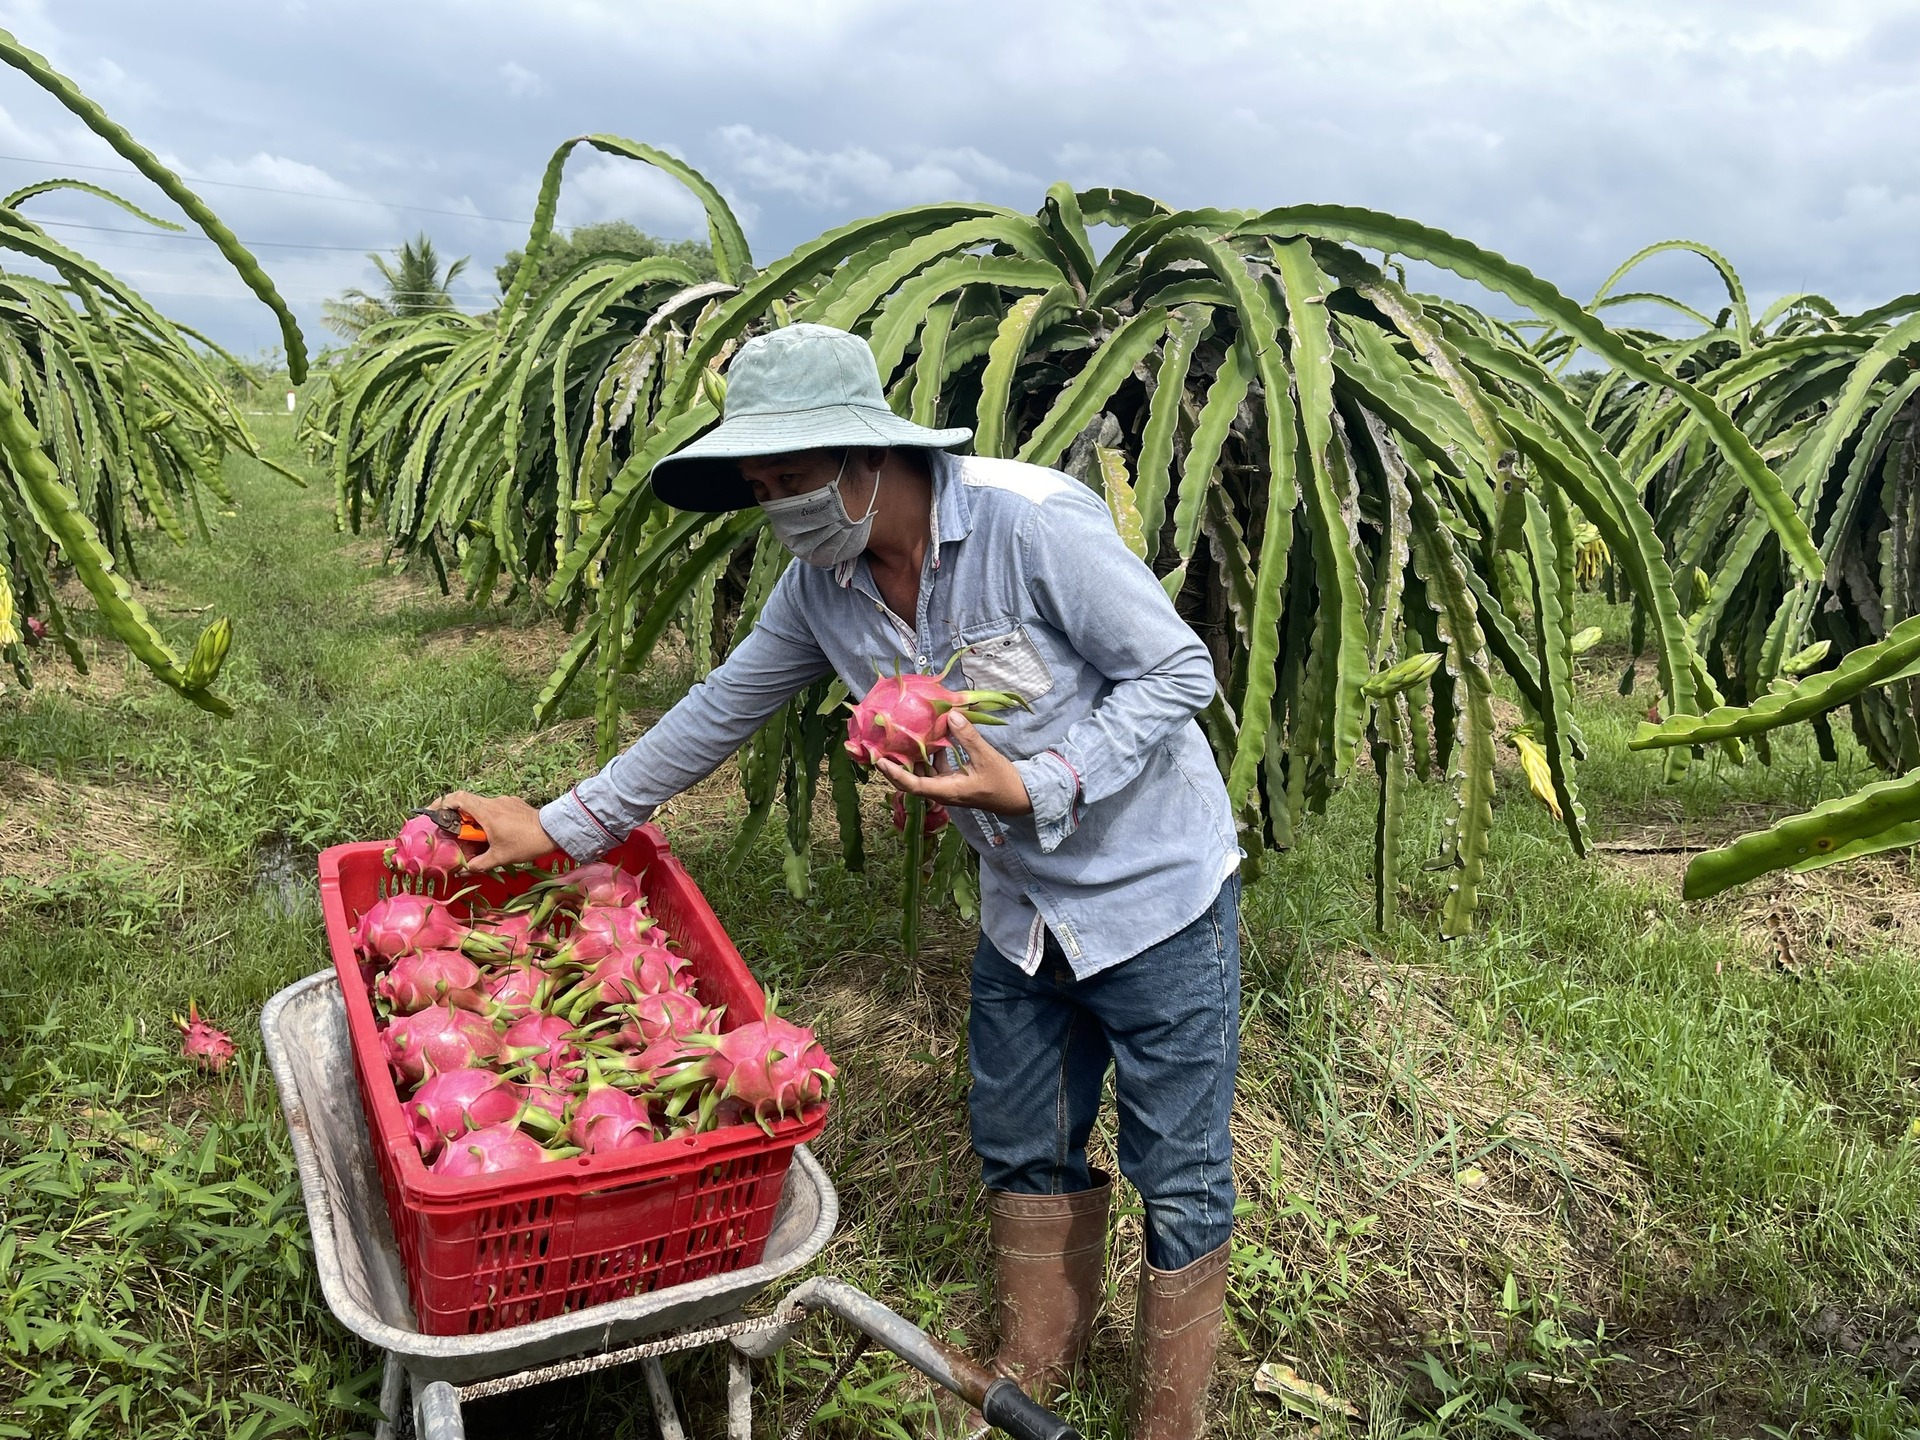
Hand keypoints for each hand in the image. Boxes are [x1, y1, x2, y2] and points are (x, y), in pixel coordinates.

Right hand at [434, 790, 556, 870]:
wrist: (554, 831)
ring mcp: (506, 801)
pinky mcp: (515, 803)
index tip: (435, 813)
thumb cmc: (525, 843)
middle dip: (459, 816)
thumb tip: (464, 870)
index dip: (443, 803)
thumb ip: (479, 864)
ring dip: (476, 819)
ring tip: (479, 836)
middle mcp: (494, 802)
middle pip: (468, 802)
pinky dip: (490, 818)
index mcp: (486, 812)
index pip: (458, 798)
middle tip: (456, 832)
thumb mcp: (499, 858)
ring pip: (483, 806)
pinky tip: (497, 832)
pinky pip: (496, 808)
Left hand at [874, 714, 1033, 815]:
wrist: (1020, 798)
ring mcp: (948, 788)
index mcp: (947, 790)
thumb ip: (967, 737)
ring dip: (911, 759)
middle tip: (879, 748)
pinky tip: (930, 738)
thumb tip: (950, 715)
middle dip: (894, 767)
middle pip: (911, 781)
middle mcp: (943, 792)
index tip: (879, 760)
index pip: (913, 785)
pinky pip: (934, 770)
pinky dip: (929, 756)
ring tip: (899, 739)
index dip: (894, 773)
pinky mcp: (954, 783)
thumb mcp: (986, 757)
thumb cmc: (1003, 782)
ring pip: (922, 774)